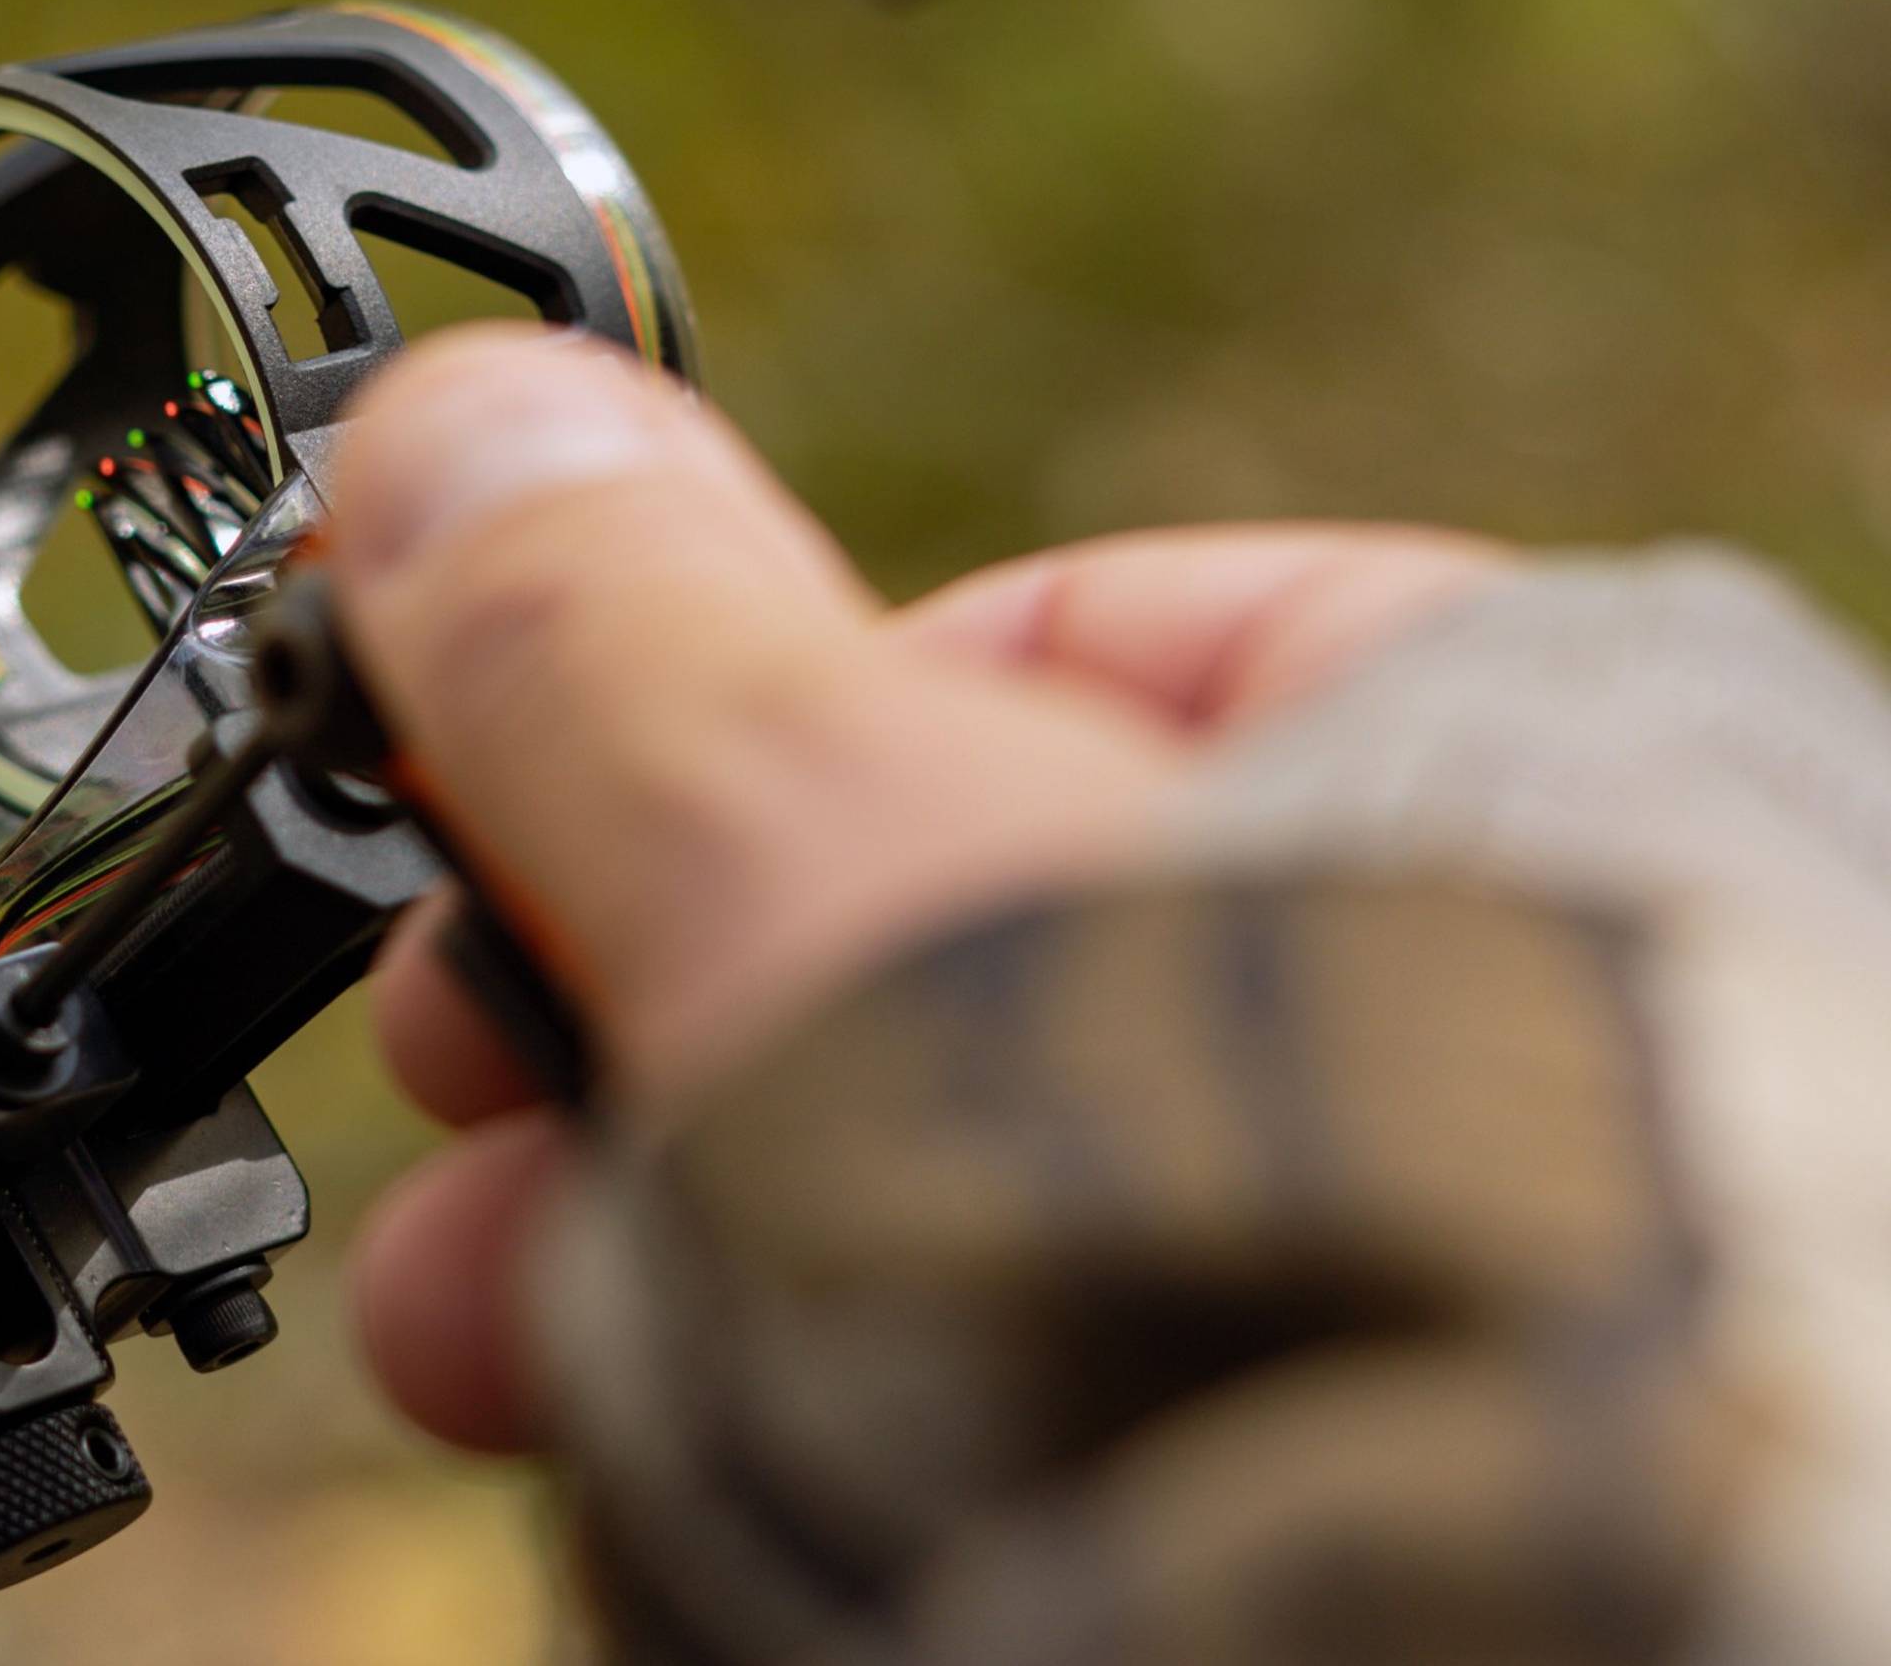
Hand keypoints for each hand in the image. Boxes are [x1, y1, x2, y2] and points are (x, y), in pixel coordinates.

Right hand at [326, 327, 1509, 1450]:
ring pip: (941, 1191)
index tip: (503, 790)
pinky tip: (662, 1451)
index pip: (1029, 637)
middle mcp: (1452, 1007)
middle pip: (939, 945)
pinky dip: (789, 1390)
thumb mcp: (827, 861)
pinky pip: (975, 1373)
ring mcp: (1374, 1254)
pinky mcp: (1259, 1458)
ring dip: (662, 1234)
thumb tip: (457, 439)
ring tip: (481, 1335)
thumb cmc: (1223, 1242)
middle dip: (621, 1015)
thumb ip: (620, 645)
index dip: (715, 698)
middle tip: (447, 1080)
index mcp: (1452, 750)